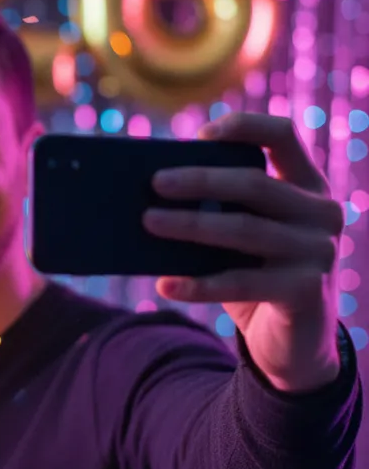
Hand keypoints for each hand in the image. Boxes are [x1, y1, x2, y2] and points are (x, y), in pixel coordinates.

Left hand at [142, 112, 343, 391]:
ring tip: (147, 222)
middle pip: (255, 184)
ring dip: (191, 225)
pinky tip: (164, 285)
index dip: (243, 127)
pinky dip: (198, 284)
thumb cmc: (255, 274)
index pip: (283, 136)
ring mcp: (319, 253)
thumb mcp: (240, 237)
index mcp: (307, 185)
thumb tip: (146, 197)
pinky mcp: (306, 292)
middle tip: (154, 183)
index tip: (200, 135)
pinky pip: (241, 283)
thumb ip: (215, 211)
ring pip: (245, 230)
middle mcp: (322, 213)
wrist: (293, 341)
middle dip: (200, 181)